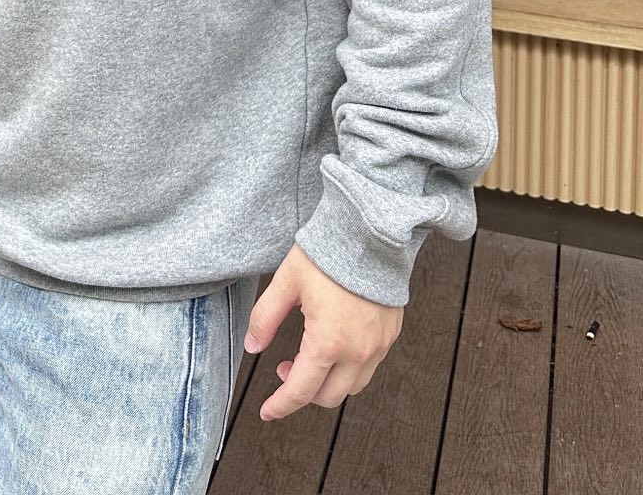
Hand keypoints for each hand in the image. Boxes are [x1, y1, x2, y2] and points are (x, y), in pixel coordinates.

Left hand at [244, 243, 402, 419]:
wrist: (371, 231)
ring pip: (352, 387)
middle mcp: (358, 352)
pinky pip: (370, 366)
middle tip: (285, 367)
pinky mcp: (390, 334)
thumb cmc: (328, 253)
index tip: (267, 411)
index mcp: (328, 343)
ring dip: (328, 382)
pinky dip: (349, 367)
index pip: (301, 391)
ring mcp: (378, 345)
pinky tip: (335, 343)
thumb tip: (252, 346)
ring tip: (310, 355)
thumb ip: (265, 317)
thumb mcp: (287, 281)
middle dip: (303, 391)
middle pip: (328, 397)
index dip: (280, 406)